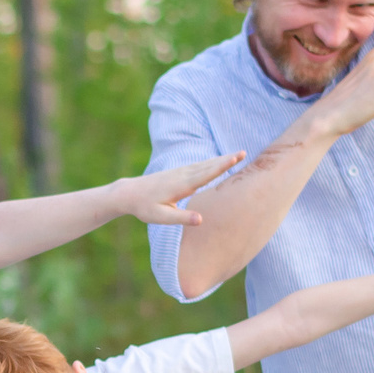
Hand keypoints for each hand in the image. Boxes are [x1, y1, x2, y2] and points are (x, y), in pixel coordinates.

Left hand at [110, 153, 243, 225]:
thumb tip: (201, 220)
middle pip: (208, 166)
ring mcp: (180, 172)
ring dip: (221, 159)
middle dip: (226, 159)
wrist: (129, 193)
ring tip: (237, 154)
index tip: (234, 158)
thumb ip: (181, 218)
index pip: (205, 175)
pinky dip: (211, 162)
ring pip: (204, 164)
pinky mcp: (178, 173)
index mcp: (180, 186)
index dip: (220, 167)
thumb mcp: (161, 217)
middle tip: (244, 152)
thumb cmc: (145, 207)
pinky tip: (218, 161)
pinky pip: (198, 166)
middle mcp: (182, 175)